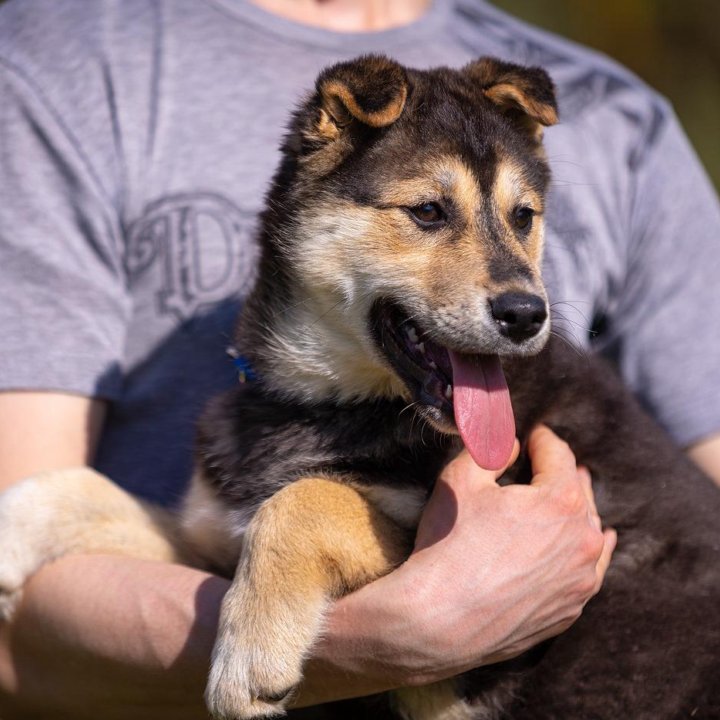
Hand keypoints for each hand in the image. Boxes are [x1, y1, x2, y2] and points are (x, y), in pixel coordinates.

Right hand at [308, 425, 614, 696]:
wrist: (440, 619)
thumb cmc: (449, 544)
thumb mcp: (461, 479)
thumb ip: (492, 452)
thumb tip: (512, 443)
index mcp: (561, 500)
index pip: (559, 455)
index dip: (542, 439)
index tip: (532, 434)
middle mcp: (582, 539)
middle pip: (581, 491)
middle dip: (562, 472)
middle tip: (545, 462)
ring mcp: (580, 579)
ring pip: (590, 531)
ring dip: (579, 511)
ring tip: (571, 499)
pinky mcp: (570, 608)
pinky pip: (590, 570)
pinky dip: (587, 550)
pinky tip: (593, 544)